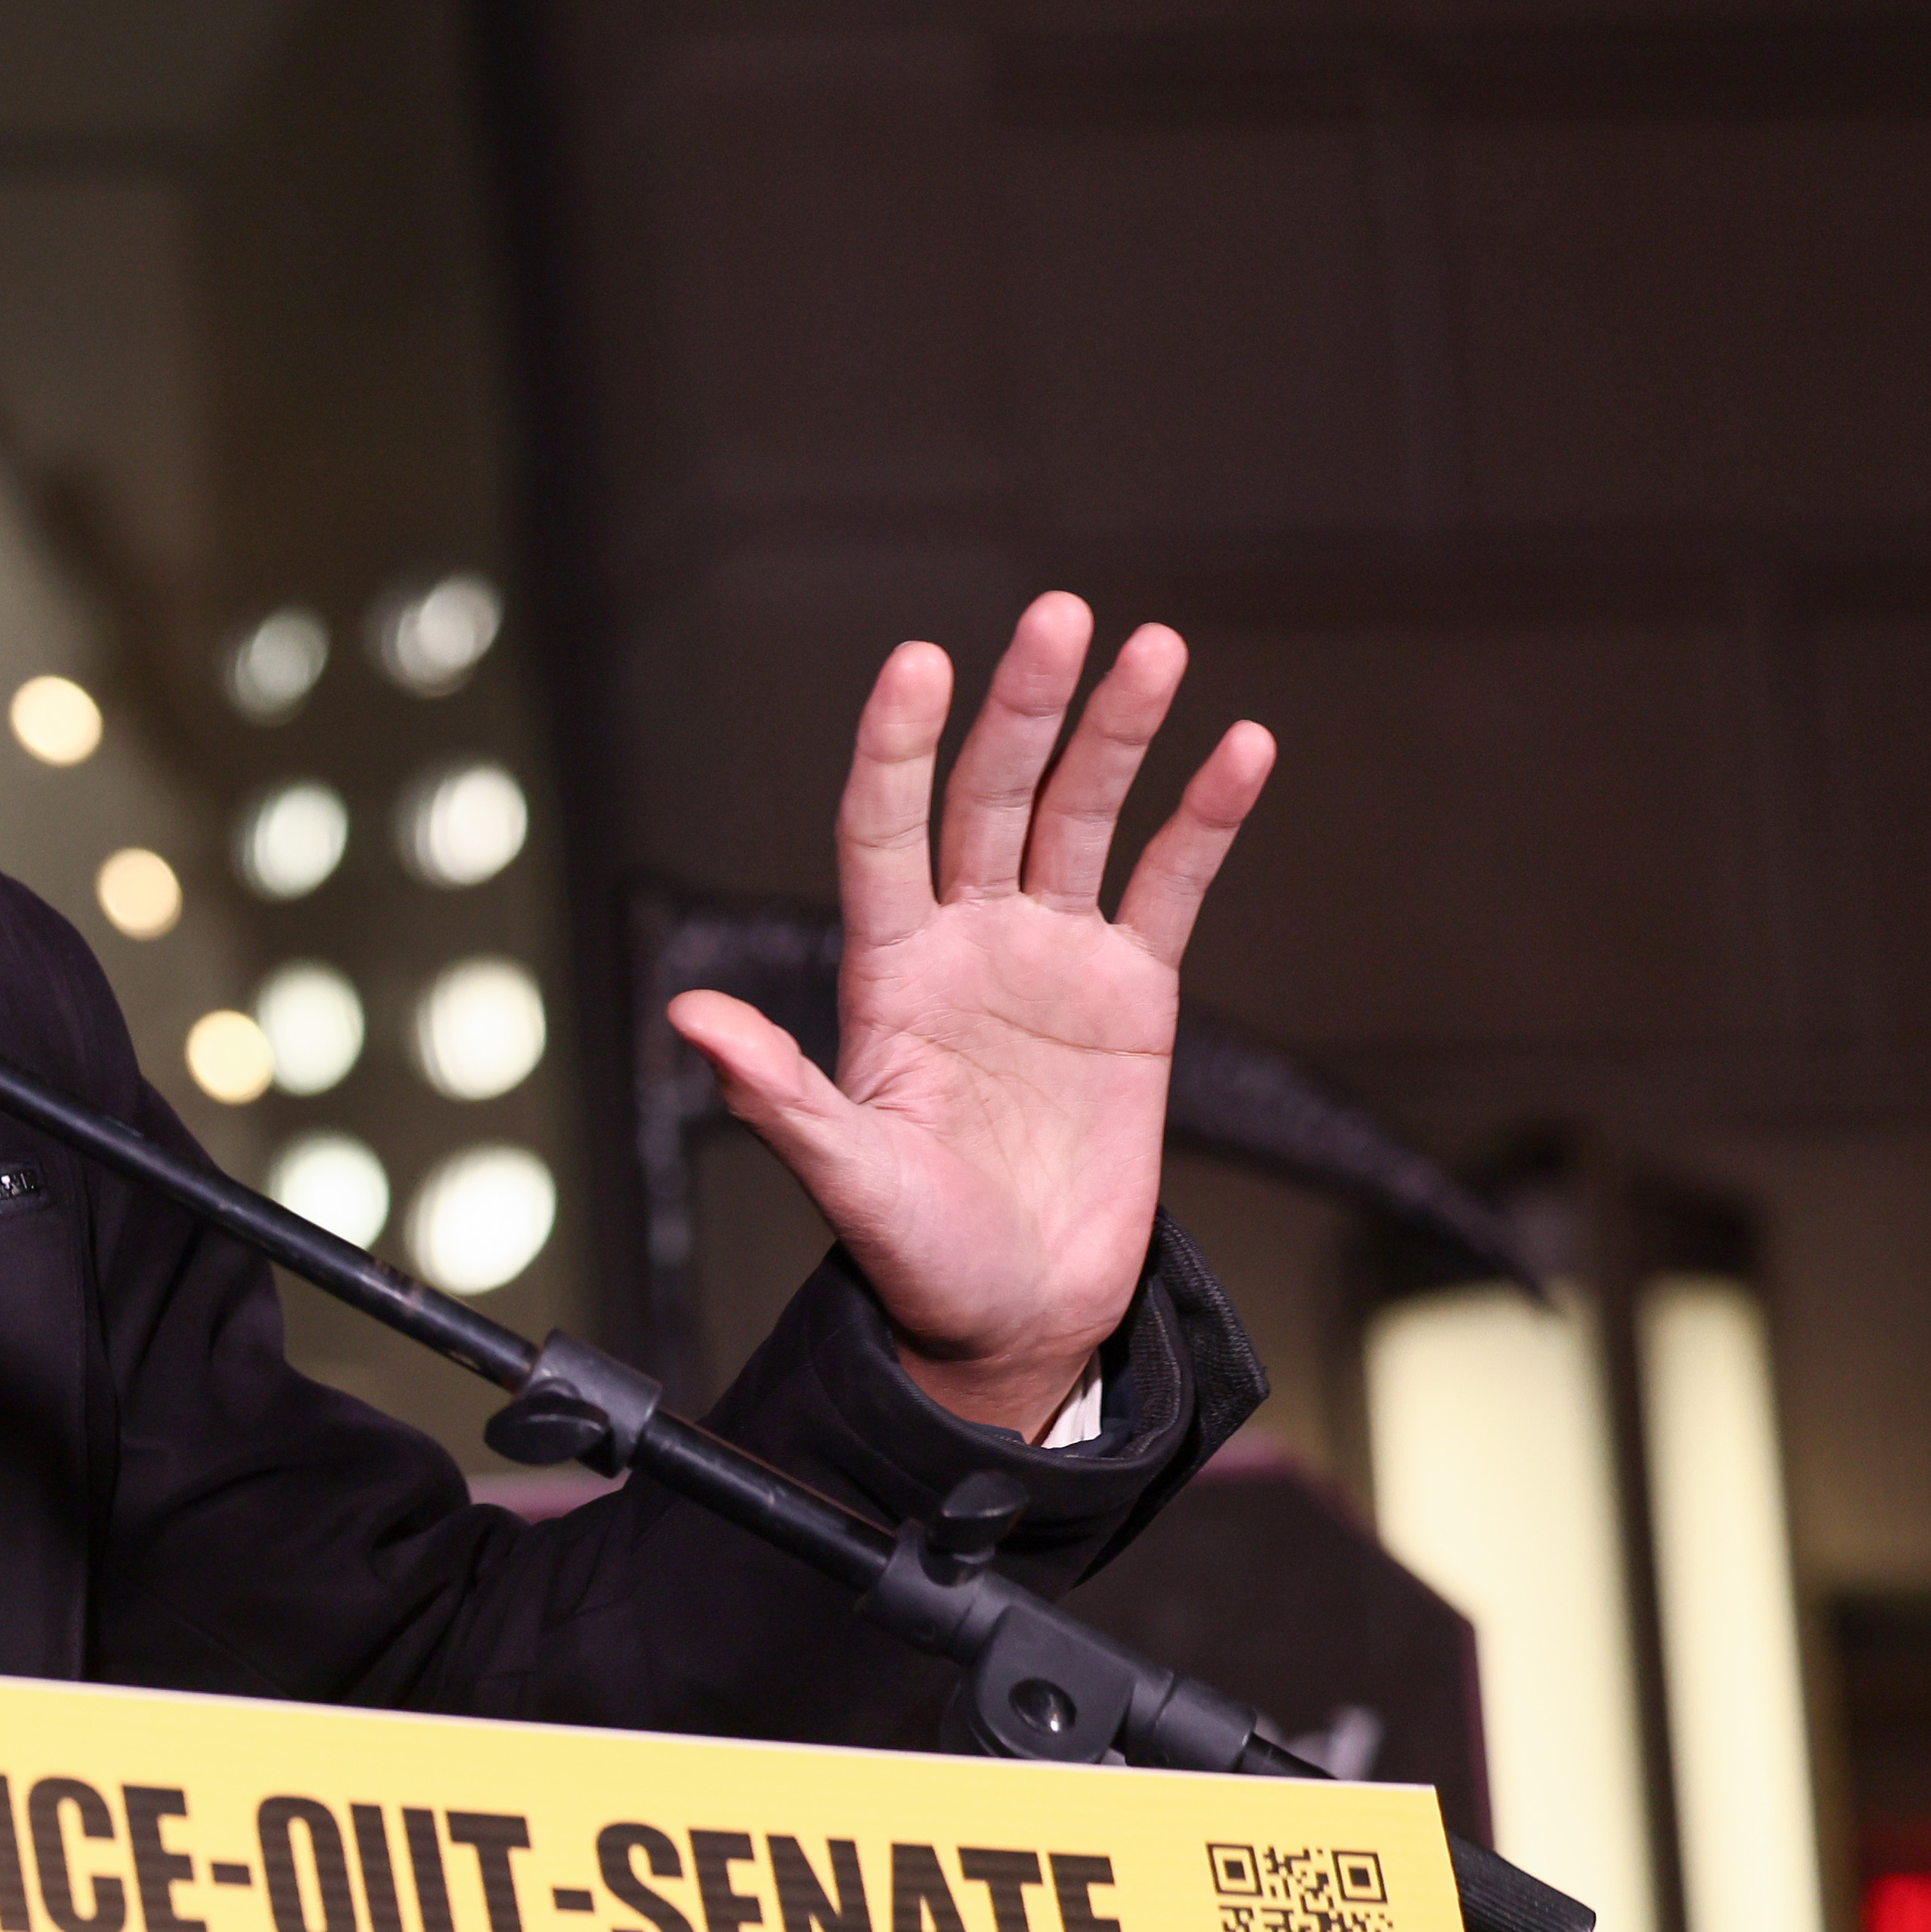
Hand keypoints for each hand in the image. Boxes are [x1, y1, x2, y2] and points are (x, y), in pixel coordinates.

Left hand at [668, 594, 1272, 1438]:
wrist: (1015, 1315)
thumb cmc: (915, 1256)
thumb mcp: (844, 1176)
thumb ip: (777, 1093)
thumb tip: (688, 1017)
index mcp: (886, 973)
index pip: (881, 828)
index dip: (897, 746)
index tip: (920, 661)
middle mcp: (966, 943)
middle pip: (991, 797)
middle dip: (1025, 707)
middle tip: (1058, 616)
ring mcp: (1051, 960)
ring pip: (1083, 818)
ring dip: (1117, 734)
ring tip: (1155, 648)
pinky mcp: (1135, 994)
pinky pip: (1172, 883)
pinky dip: (1206, 815)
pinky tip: (1242, 746)